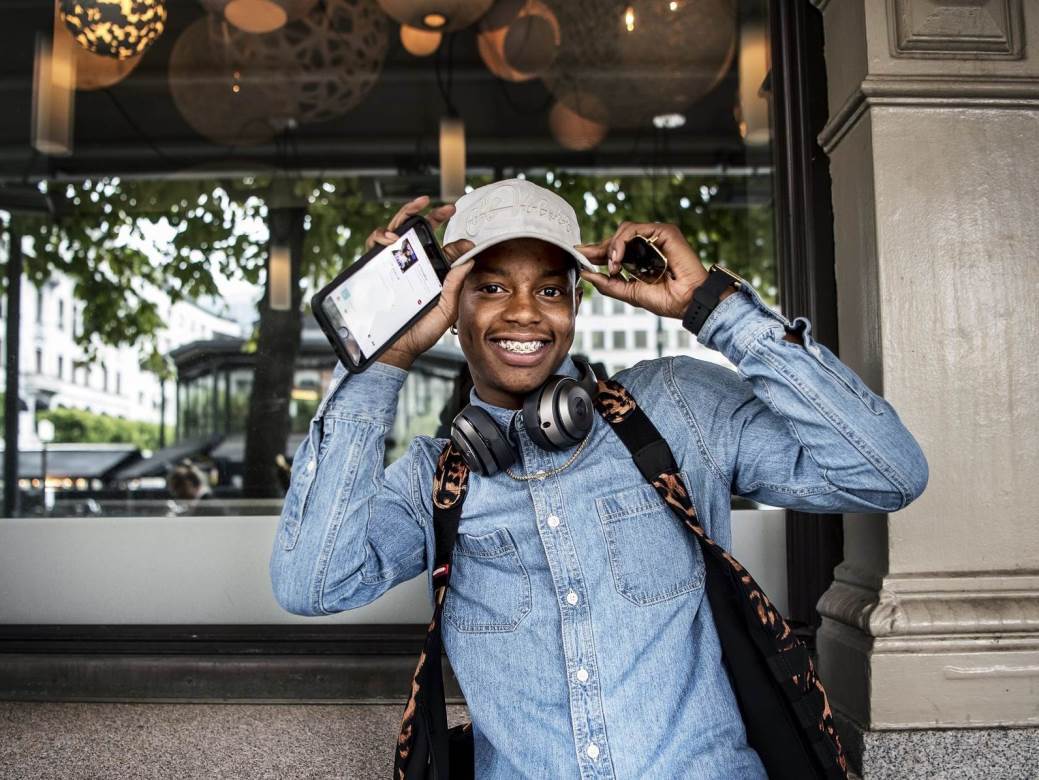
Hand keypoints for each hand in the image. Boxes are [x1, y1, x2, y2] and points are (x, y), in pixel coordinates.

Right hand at [366, 196, 474, 369]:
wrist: (395, 348)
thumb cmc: (421, 333)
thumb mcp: (445, 311)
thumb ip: (455, 286)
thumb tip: (467, 261)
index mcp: (432, 275)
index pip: (444, 251)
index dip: (457, 243)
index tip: (467, 243)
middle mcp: (413, 267)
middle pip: (421, 233)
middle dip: (434, 216)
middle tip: (448, 208)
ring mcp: (394, 266)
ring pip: (398, 231)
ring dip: (408, 214)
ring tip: (420, 206)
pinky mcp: (376, 268)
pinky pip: (375, 244)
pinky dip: (382, 234)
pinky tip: (392, 238)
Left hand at [577, 222, 711, 318]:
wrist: (687, 302)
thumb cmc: (667, 300)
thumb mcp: (630, 293)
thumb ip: (609, 284)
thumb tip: (587, 274)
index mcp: (640, 259)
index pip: (614, 250)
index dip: (596, 252)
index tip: (579, 254)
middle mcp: (648, 246)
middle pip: (616, 238)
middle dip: (599, 248)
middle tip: (586, 256)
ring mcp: (657, 237)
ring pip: (624, 231)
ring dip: (612, 247)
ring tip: (612, 265)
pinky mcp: (664, 231)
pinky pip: (635, 229)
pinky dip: (622, 241)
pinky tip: (618, 257)